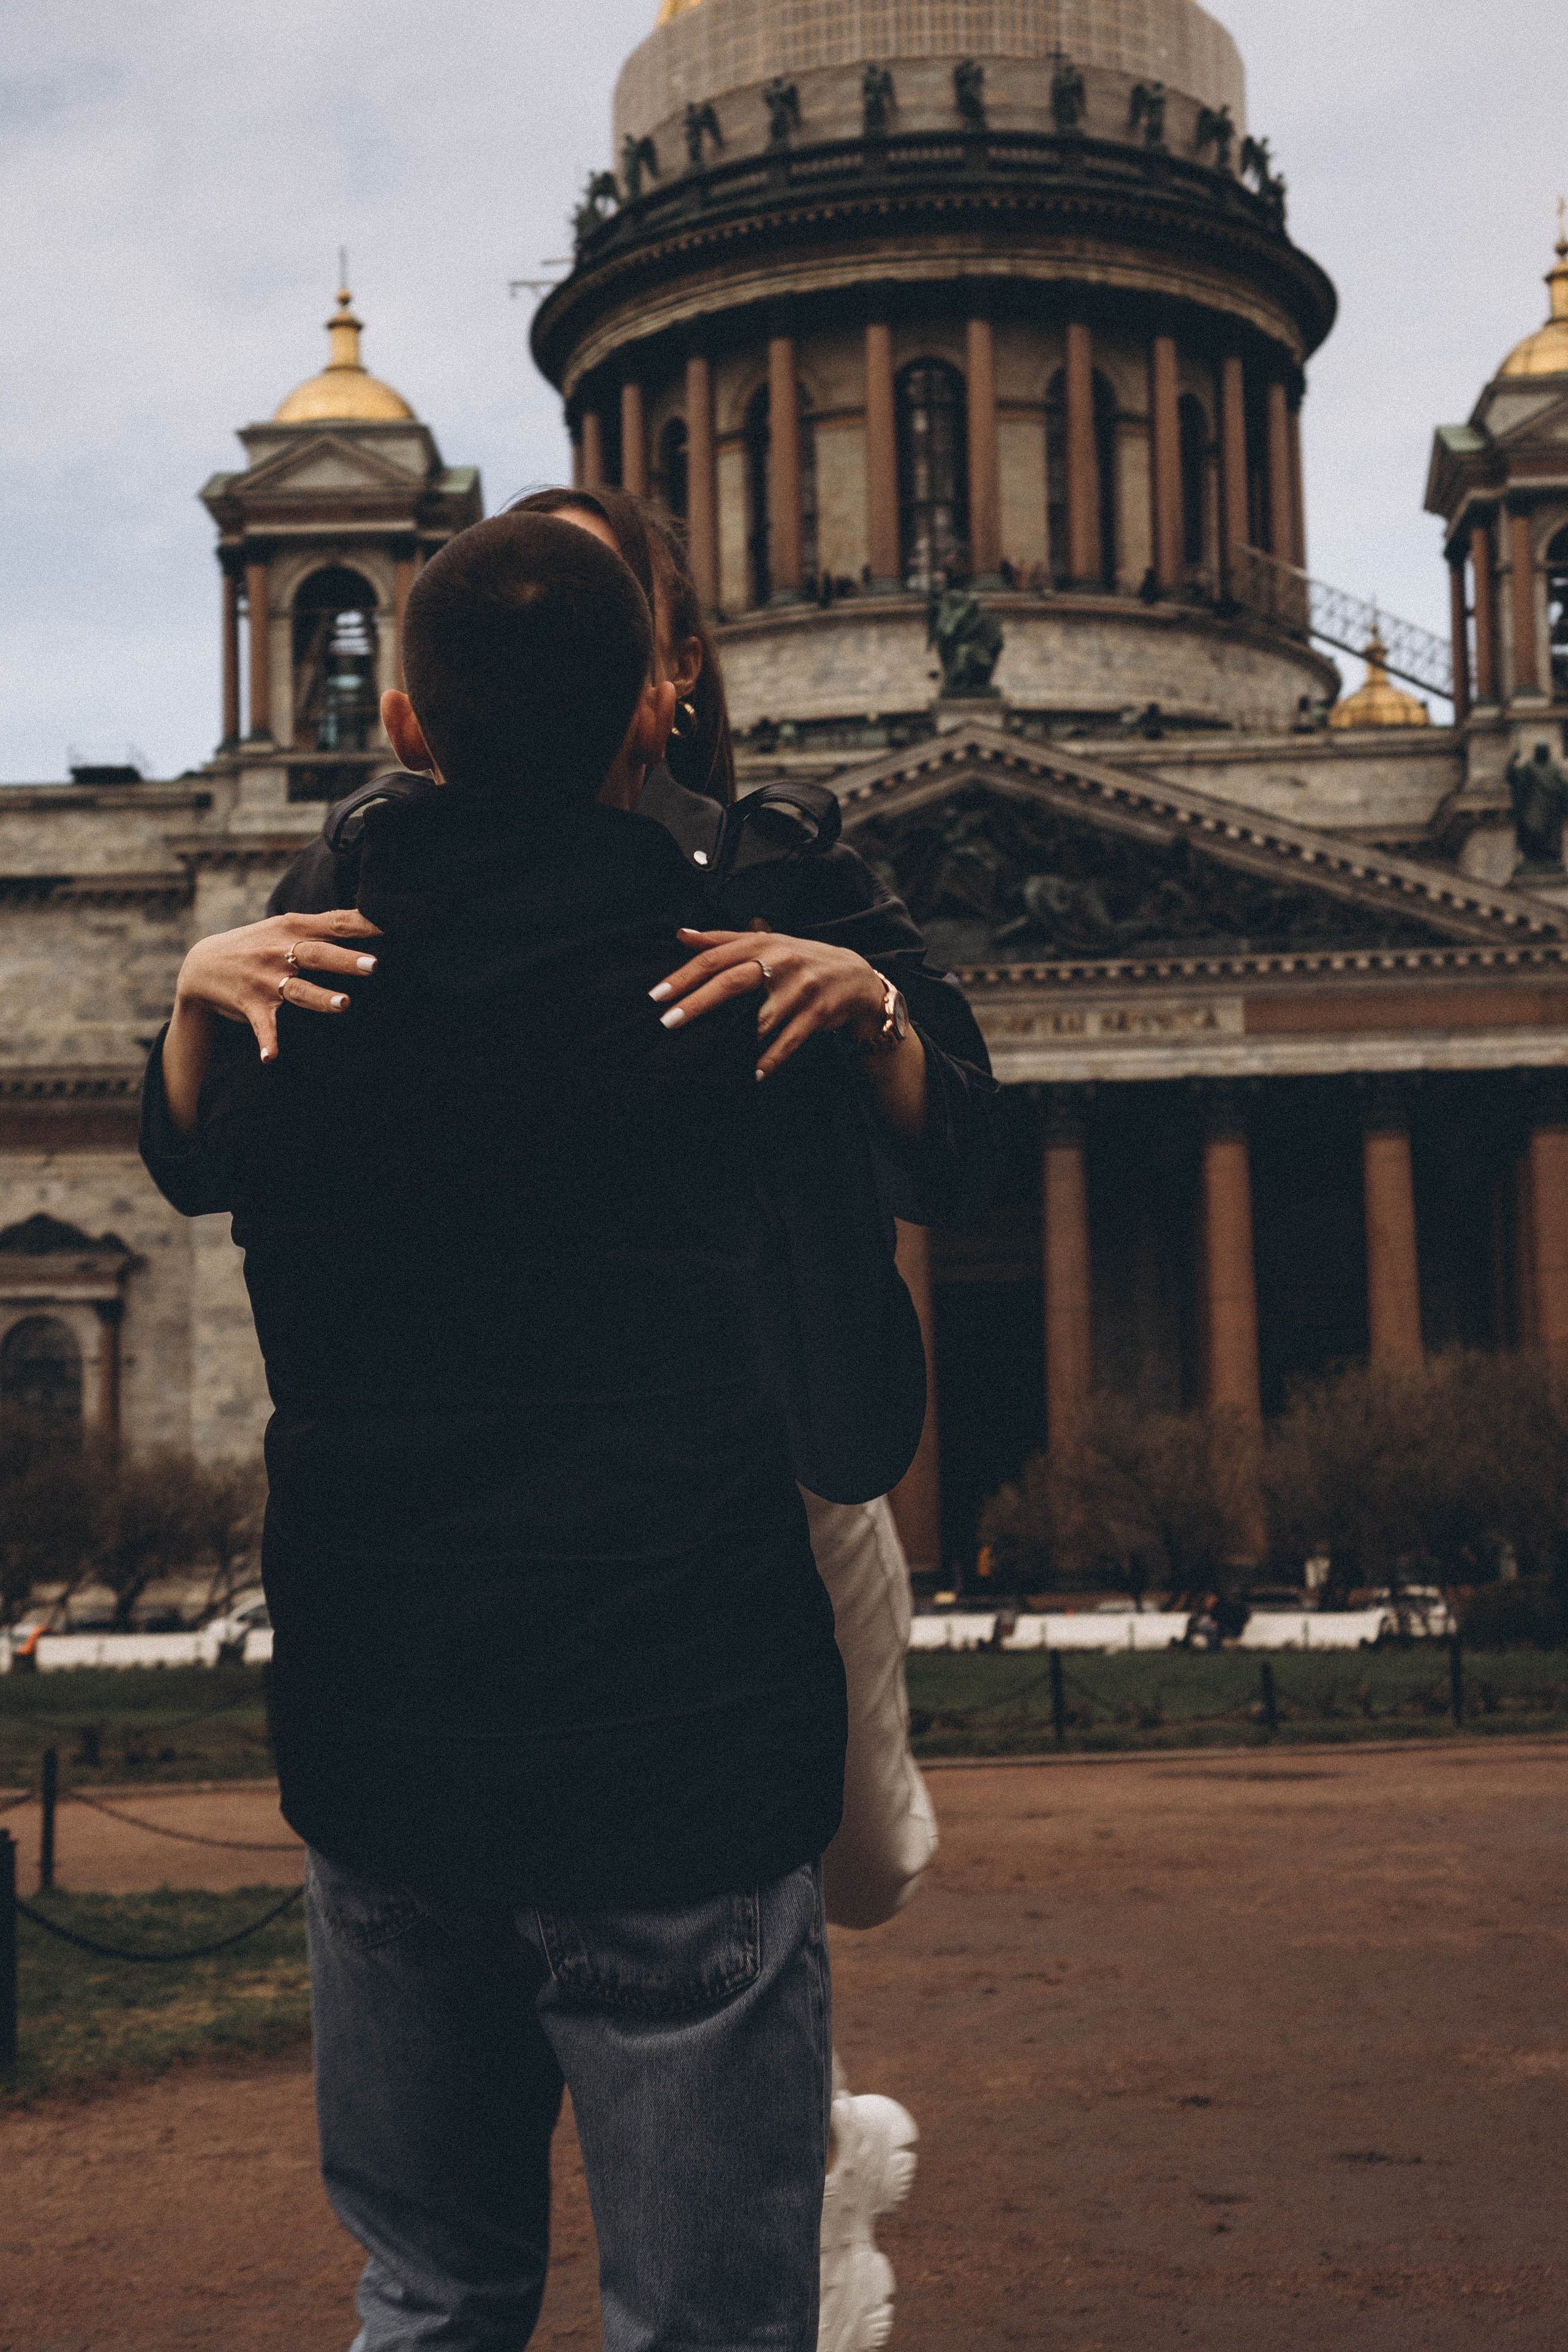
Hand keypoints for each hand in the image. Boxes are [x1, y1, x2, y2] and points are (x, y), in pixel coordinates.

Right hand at [175, 909, 382, 1064]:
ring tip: (344, 1004)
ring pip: (297, 990)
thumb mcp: (285, 927)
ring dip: (320, 998)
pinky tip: (271, 1059)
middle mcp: (280, 952)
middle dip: (345, 960)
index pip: (335, 923)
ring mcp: (265, 980)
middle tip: (375, 965)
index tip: (394, 923)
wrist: (202, 965)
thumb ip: (324, 924)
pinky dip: (267, 1042)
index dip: (364, 924)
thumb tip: (369, 919)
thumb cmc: (258, 944)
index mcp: (293, 929)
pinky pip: (263, 1026)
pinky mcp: (251, 1005)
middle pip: (317, 955)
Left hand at [651, 926, 887, 1079]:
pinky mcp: (816, 1014)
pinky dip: (770, 1059)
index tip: (657, 995)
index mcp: (763, 943)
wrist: (856, 976)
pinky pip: (788, 1042)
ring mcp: (800, 989)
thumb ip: (722, 940)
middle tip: (668, 1021)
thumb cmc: (801, 958)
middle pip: (731, 982)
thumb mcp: (767, 942)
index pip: (715, 958)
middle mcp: (780, 963)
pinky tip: (753, 1073)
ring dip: (734, 1039)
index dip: (684, 976)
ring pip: (760, 1018)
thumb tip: (680, 935)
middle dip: (697, 1003)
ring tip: (706, 1054)